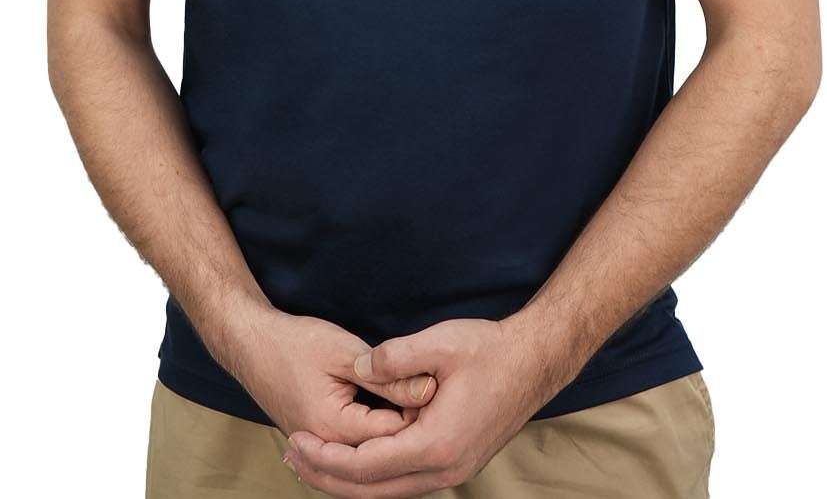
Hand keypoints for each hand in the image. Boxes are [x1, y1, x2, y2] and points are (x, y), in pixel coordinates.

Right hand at [235, 307, 440, 448]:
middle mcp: (327, 447)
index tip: (437, 381)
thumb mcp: (345, 352)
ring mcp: (321, 447)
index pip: (393, 432)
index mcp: (334, 428)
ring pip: (370, 452)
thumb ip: (386, 376)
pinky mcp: (319, 439)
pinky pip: (355, 448)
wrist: (251, 344)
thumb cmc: (294, 343)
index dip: (418, 408)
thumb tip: (427, 389)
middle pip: (383, 450)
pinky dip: (375, 435)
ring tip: (413, 402)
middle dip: (409, 424)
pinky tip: (392, 416)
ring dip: (393, 432)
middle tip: (431, 392)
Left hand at [282, 317, 548, 497]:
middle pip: (371, 491)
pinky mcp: (454, 463)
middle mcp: (443, 471)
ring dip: (347, 479)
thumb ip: (394, 356)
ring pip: (387, 491)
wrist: (536, 361)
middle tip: (291, 457)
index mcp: (435, 446)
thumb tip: (359, 366)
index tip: (296, 439)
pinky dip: (372, 475)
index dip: (326, 457)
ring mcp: (452, 471)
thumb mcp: (441, 343)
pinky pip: (402, 481)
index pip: (365, 466)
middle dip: (327, 477)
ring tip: (312, 461)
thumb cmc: (491, 350)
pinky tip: (354, 458)